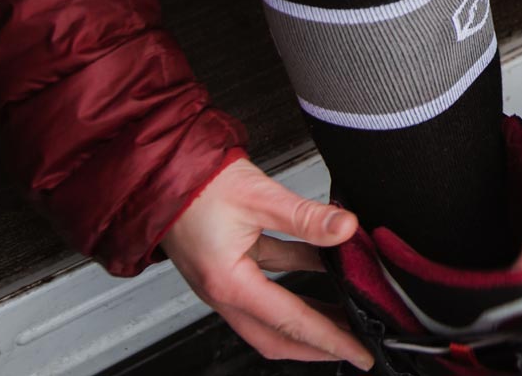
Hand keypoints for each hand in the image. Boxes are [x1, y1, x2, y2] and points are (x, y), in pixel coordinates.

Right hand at [161, 156, 374, 367]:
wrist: (161, 170)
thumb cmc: (197, 185)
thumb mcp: (259, 196)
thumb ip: (305, 217)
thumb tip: (345, 228)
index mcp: (229, 283)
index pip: (292, 323)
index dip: (331, 339)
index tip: (360, 350)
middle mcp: (224, 291)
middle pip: (277, 337)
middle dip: (318, 346)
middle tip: (356, 344)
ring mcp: (225, 280)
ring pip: (272, 315)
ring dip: (309, 318)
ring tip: (345, 313)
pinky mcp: (228, 265)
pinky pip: (267, 283)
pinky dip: (297, 282)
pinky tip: (324, 268)